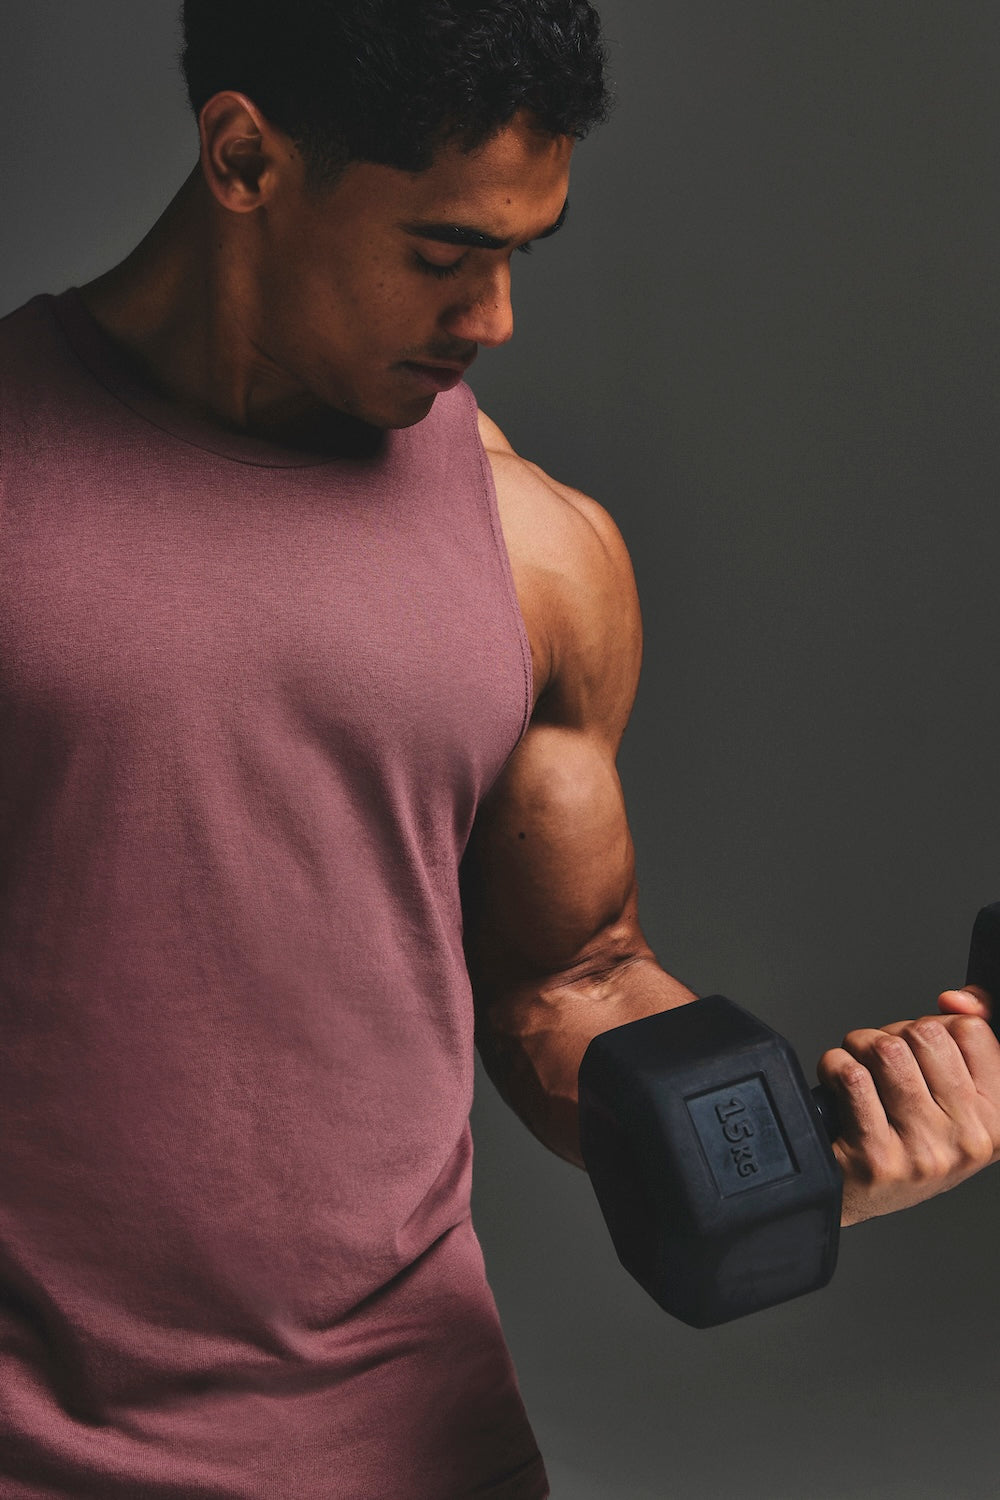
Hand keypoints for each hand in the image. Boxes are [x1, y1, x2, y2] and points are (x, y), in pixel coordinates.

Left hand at [817, 1011, 999, 1226]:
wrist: (858, 1194)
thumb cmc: (906, 1140)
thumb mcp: (954, 1097)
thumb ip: (967, 1039)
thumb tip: (960, 998)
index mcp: (998, 1120)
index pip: (971, 1030)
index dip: (935, 1026)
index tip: (920, 1052)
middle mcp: (969, 1139)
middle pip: (925, 1033)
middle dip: (892, 1034)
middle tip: (881, 1062)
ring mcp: (924, 1151)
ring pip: (886, 1050)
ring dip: (859, 1047)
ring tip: (858, 1070)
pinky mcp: (877, 1157)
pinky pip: (852, 1076)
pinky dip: (833, 1066)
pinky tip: (836, 1085)